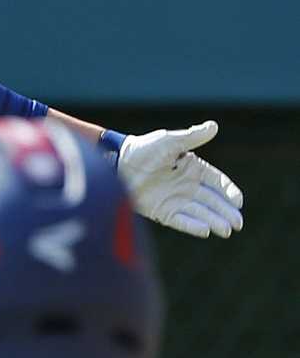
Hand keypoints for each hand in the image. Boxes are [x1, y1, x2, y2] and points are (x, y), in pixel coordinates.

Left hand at [115, 121, 242, 238]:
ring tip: (227, 231)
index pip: (217, 182)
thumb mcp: (170, 141)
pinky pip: (180, 220)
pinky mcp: (162, 211)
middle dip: (226, 212)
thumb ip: (192, 137)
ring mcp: (175, 200)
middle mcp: (187, 186)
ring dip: (214, 221)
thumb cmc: (144, 149)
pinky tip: (206, 231)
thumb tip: (214, 126)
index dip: (229, 192)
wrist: (118, 164)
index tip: (239, 202)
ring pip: (200, 213)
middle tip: (238, 224)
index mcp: (193, 169)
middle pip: (212, 201)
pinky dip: (192, 225)